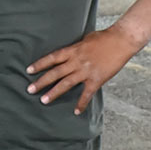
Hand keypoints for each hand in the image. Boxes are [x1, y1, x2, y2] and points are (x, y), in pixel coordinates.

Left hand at [27, 25, 142, 113]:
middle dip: (41, 81)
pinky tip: (76, 112)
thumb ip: (76, 47)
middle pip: (55, 72)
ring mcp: (86, 71)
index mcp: (73, 50)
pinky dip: (81, 103)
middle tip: (30, 89)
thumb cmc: (105, 37)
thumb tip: (69, 53)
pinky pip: (87, 93)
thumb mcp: (86, 39)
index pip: (52, 58)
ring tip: (44, 100)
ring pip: (66, 83)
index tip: (29, 70)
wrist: (122, 40)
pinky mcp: (97, 79)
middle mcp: (77, 61)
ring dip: (54, 92)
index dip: (40, 64)